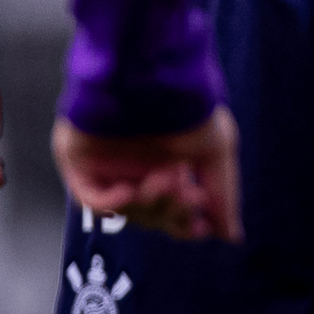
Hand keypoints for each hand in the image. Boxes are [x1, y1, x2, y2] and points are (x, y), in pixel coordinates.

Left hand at [53, 108, 242, 241]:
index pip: (174, 211)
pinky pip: (91, 198)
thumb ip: (223, 196)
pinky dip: (112, 202)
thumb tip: (233, 237)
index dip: (187, 223)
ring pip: (126, 210)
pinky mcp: (80, 162)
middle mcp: (138, 167)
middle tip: (187, 193)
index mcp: (169, 163)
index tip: (202, 228)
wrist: (152, 76)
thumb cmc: (186, 107)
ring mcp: (108, 166)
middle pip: (152, 215)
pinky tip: (130, 191)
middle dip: (172, 212)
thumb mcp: (217, 151)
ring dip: (148, 203)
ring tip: (164, 179)